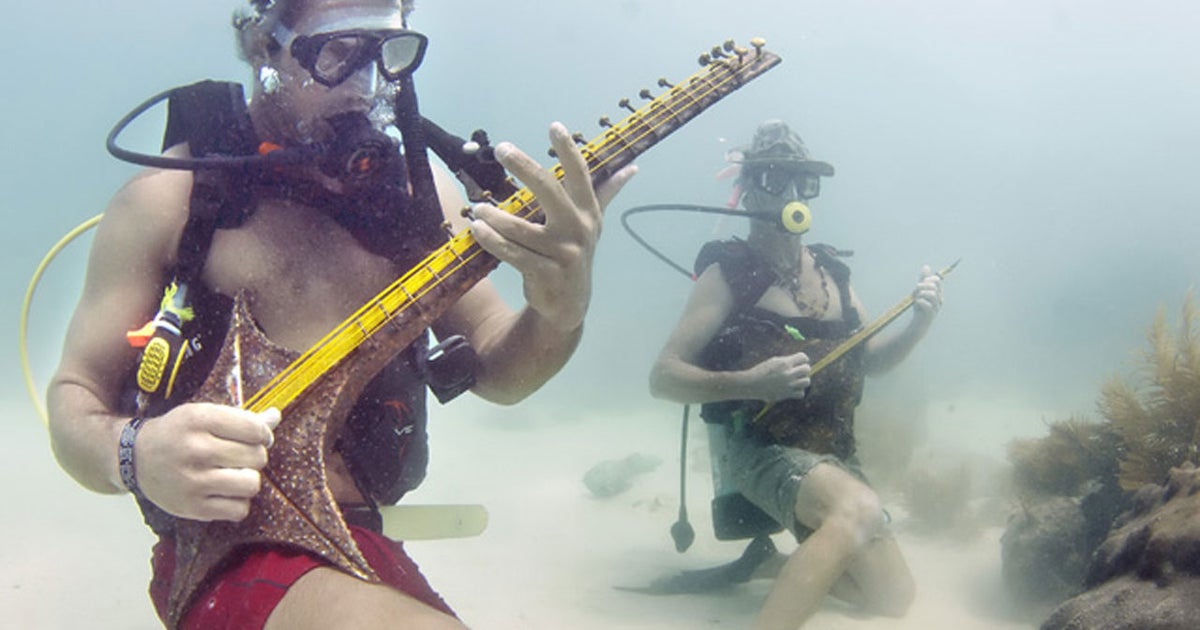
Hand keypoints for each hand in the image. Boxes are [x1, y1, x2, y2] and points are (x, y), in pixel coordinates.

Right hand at [133, 403, 279, 521]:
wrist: (136, 458)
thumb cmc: (179, 433)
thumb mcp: (204, 415)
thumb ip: (242, 418)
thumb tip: (276, 417)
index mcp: (199, 419)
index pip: (255, 429)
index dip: (264, 435)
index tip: (257, 438)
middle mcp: (195, 449)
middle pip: (257, 457)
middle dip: (255, 456)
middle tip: (241, 457)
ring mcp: (193, 481)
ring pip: (251, 484)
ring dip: (248, 480)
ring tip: (235, 474)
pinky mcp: (192, 507)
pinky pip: (239, 510)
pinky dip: (238, 502)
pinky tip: (225, 492)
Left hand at [469, 122, 635, 331]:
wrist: (570, 304)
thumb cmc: (573, 253)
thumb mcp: (592, 224)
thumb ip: (607, 194)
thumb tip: (632, 169)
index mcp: (588, 212)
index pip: (581, 175)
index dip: (569, 150)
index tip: (554, 126)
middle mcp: (579, 229)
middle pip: (550, 190)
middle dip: (525, 167)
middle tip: (502, 148)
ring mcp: (563, 254)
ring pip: (522, 228)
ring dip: (496, 216)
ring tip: (478, 209)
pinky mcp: (546, 275)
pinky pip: (514, 254)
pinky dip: (493, 241)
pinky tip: (478, 230)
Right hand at [746, 351, 811, 401]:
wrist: (751, 384)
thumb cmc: (761, 371)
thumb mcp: (773, 361)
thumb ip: (786, 361)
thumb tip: (799, 361)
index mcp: (784, 363)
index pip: (803, 357)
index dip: (802, 359)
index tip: (799, 362)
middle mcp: (788, 373)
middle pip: (807, 369)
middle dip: (803, 369)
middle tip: (797, 372)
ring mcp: (788, 385)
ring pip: (807, 381)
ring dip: (803, 380)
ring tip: (796, 381)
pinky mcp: (786, 394)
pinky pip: (801, 393)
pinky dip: (798, 392)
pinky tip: (792, 389)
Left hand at [912, 264, 942, 325]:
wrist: (918, 323)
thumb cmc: (920, 307)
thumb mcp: (920, 291)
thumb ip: (923, 279)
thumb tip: (926, 266)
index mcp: (938, 293)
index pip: (936, 280)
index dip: (926, 279)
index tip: (919, 285)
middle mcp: (939, 300)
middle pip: (933, 286)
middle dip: (922, 286)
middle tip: (916, 291)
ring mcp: (936, 307)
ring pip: (931, 294)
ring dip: (921, 293)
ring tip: (916, 298)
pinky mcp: (930, 314)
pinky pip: (927, 304)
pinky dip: (920, 301)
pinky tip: (916, 303)